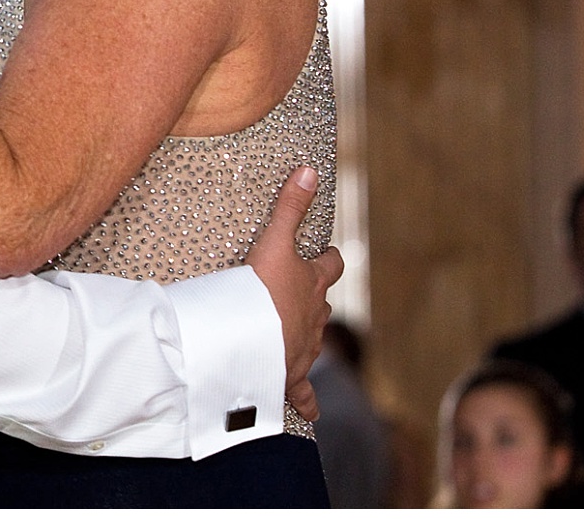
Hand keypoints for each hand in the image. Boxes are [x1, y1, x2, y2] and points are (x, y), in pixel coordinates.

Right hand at [242, 165, 340, 421]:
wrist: (254, 341)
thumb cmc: (262, 291)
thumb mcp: (275, 241)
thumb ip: (289, 206)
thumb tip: (309, 170)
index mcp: (311, 284)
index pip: (330, 266)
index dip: (328, 259)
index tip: (325, 255)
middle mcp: (314, 316)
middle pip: (323, 304)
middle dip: (316, 298)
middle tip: (302, 293)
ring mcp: (304, 347)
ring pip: (314, 340)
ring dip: (308, 336)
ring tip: (295, 335)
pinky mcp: (291, 376)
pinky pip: (303, 392)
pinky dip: (307, 401)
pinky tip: (312, 413)